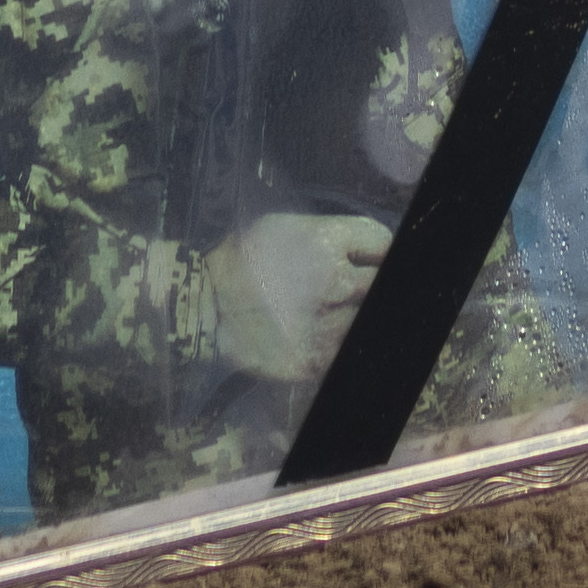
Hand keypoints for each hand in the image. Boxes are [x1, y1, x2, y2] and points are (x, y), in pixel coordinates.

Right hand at [200, 208, 392, 387]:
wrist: (205, 308)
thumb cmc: (244, 260)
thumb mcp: (286, 227)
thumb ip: (332, 235)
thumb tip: (371, 248)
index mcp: (327, 242)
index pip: (383, 244)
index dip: (380, 251)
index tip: (373, 259)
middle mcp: (335, 283)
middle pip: (381, 283)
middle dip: (371, 283)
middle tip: (351, 288)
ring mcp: (330, 326)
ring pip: (366, 319)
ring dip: (354, 314)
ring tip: (329, 311)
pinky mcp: (319, 360)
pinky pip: (346, 349)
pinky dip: (340, 341)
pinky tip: (321, 333)